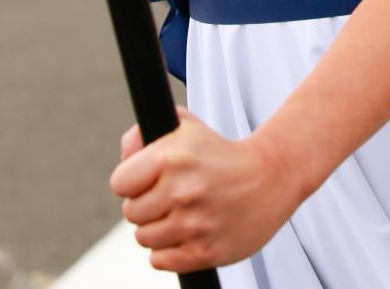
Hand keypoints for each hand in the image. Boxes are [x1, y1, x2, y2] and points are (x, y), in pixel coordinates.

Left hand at [110, 106, 298, 273]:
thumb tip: (123, 157)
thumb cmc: (221, 153)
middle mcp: (181, 191)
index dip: (131, 182)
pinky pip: (160, 261)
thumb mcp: (184, 128)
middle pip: (131, 213)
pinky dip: (168, 251)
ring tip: (180, 214)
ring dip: (157, 228)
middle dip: (146, 205)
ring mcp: (193, 224)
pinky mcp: (204, 252)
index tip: (146, 180)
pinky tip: (185, 234)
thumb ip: (143, 136)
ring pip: (143, 238)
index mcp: (171, 157)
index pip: (119, 183)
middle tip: (168, 197)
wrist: (270, 177)